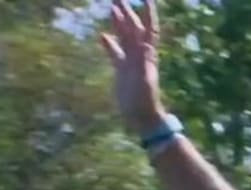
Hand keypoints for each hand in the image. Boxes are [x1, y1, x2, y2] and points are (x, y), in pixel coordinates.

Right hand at [100, 0, 169, 136]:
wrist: (141, 117)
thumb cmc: (145, 101)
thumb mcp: (144, 80)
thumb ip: (143, 62)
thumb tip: (144, 44)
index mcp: (147, 54)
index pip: (149, 29)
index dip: (148, 13)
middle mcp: (139, 55)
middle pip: (133, 28)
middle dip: (128, 12)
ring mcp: (130, 62)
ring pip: (124, 37)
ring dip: (119, 23)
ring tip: (112, 8)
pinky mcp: (122, 71)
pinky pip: (115, 53)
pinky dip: (109, 44)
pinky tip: (102, 35)